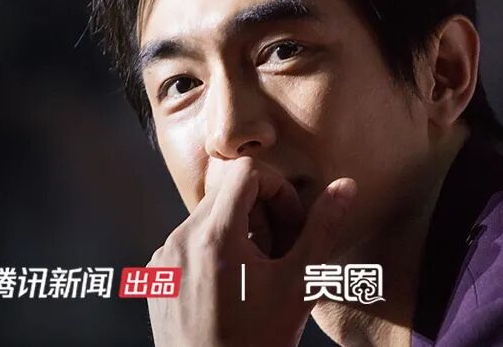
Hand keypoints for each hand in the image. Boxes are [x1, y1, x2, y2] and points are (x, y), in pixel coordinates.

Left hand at [147, 157, 356, 346]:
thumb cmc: (258, 341)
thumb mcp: (299, 284)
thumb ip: (322, 228)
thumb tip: (346, 186)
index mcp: (214, 236)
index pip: (245, 172)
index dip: (277, 189)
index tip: (290, 222)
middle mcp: (180, 239)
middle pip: (227, 195)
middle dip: (260, 214)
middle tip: (280, 251)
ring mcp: (164, 258)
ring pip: (208, 219)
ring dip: (238, 233)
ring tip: (256, 273)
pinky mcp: (156, 276)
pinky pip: (188, 243)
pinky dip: (213, 252)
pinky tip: (230, 286)